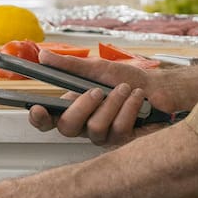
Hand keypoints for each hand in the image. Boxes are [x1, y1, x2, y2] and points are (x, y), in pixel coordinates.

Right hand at [26, 51, 188, 147]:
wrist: (159, 87)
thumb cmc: (128, 78)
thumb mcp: (97, 67)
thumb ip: (69, 64)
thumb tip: (43, 55)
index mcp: (75, 107)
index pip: (49, 120)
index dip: (39, 119)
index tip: (37, 108)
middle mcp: (85, 125)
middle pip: (67, 128)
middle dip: (82, 106)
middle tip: (97, 91)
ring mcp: (104, 136)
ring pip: (95, 129)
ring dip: (113, 103)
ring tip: (126, 89)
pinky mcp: (123, 142)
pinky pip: (119, 131)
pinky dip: (130, 108)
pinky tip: (138, 99)